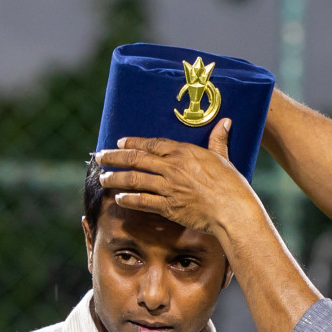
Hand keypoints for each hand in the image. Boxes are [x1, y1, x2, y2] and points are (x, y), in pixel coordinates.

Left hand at [94, 121, 257, 236]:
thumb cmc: (232, 185)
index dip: (133, 143)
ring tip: (103, 178)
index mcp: (183, 152)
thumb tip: (225, 121)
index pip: (152, 144)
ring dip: (116, 178)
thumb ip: (218, 140)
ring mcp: (168, 187)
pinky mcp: (168, 207)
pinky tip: (119, 199)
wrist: (232, 210)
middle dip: (114, 157)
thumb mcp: (224, 157)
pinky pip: (142, 201)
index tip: (120, 143)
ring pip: (134, 179)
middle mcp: (171, 167)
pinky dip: (129, 200)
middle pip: (136, 159)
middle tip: (99, 157)